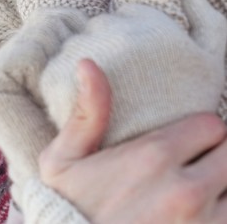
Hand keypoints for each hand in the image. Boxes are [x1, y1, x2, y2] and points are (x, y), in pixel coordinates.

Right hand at [41, 59, 226, 222]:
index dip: (201, 132)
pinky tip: (199, 215)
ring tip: (202, 194)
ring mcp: (203, 223)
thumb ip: (87, 112)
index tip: (187, 143)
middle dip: (218, 158)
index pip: (212, 125)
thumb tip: (89, 64)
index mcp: (154, 156)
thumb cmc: (68, 210)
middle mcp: (187, 190)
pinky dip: (219, 215)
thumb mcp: (62, 160)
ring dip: (223, 191)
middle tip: (197, 167)